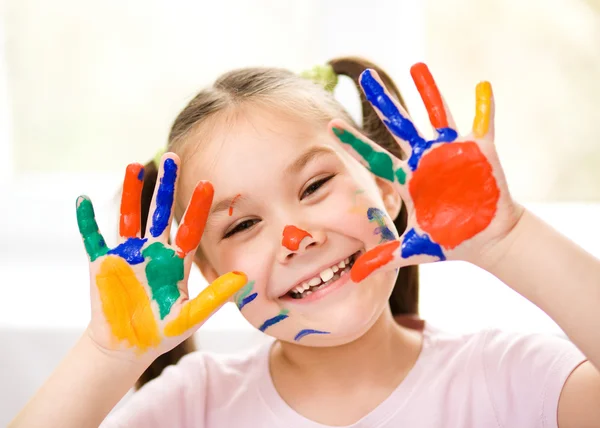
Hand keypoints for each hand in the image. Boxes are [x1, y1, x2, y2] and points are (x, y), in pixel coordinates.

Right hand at [76, 153, 246, 358]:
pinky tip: (83, 200)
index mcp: (175, 261)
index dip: (197, 208)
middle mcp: (153, 251)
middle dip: (166, 186)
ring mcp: (128, 254)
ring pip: (130, 217)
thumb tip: (243, 279)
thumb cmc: (163, 332)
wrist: (129, 346)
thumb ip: (214, 297)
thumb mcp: (191, 316)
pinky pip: (93, 238)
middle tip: (173, 157)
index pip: (189, 229)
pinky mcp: (102, 263)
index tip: (207, 184)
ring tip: (133, 166)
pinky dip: (87, 221)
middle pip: (160, 213)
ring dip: (130, 193)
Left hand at [330, 63, 522, 281]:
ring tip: (416, 66)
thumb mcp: (414, 249)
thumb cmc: (449, 240)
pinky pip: (482, 124)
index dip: (354, 143)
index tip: (331, 126)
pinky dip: (484, 107)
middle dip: (382, 102)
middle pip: (398, 126)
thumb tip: (355, 275)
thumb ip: (385, 257)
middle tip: (364, 76)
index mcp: (407, 179)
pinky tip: (482, 86)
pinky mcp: (479, 152)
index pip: (374, 158)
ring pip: (436, 115)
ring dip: (428, 92)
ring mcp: (451, 152)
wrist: (485, 239)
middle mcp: (424, 160)